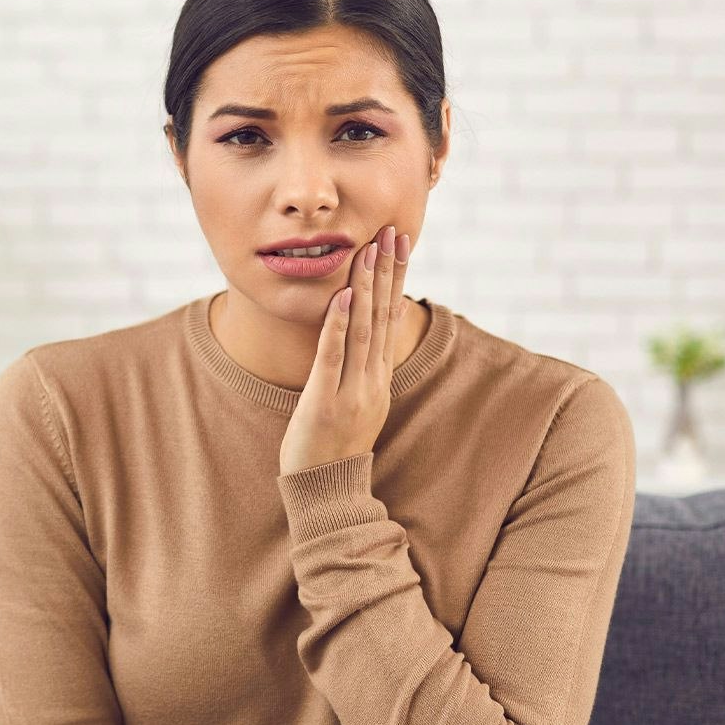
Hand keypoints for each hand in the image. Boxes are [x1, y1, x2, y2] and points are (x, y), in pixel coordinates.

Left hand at [279, 224, 411, 475]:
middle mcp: (372, 381)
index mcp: (379, 379)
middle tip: (393, 232)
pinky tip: (343, 295)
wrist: (327, 492)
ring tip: (370, 250)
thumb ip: (364, 370)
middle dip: (387, 271)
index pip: (391, 319)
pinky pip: (333, 357)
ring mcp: (351, 392)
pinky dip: (339, 325)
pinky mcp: (325, 403)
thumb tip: (369, 337)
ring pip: (363, 330)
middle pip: (383, 317)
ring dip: (367, 287)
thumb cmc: (335, 447)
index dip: (396, 279)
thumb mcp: (359, 404)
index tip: (399, 244)